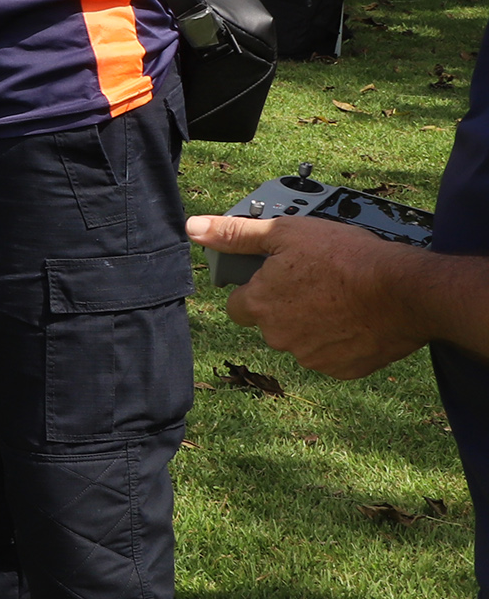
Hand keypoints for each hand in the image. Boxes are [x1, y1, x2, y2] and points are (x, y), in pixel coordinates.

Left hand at [186, 214, 431, 379]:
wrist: (405, 291)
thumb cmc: (345, 257)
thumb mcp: (285, 233)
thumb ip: (235, 235)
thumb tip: (194, 228)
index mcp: (258, 306)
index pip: (238, 304)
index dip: (256, 289)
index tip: (278, 277)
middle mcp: (277, 337)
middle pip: (270, 322)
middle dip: (287, 306)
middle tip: (316, 282)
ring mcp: (310, 356)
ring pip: (301, 339)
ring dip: (314, 323)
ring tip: (340, 297)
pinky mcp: (341, 370)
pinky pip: (332, 355)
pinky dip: (340, 340)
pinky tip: (356, 318)